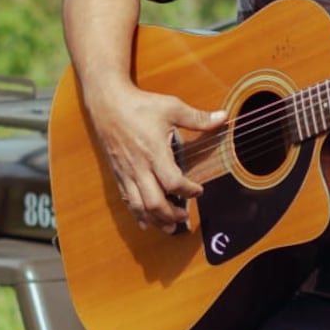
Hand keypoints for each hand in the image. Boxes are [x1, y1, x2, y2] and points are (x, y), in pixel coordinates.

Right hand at [88, 83, 225, 234]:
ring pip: (139, 206)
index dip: (189, 191)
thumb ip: (198, 118)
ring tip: (170, 226)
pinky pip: (127, 199)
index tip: (199, 190)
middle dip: (172, 214)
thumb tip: (223, 118)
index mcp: (154, 152)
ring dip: (156, 219)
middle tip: (185, 216)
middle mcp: (139, 166)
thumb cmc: (139, 104)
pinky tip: (146, 222)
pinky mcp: (118, 173)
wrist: (107, 102)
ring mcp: (126, 172)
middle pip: (155, 202)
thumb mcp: (172, 108)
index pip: (173, 182)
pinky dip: (137, 214)